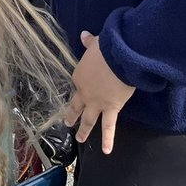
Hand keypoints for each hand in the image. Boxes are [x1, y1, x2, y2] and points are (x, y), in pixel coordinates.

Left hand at [65, 31, 134, 153]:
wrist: (118, 58)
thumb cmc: (106, 49)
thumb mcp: (95, 44)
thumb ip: (89, 43)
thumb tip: (84, 35)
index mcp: (79, 76)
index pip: (79, 83)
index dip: (82, 85)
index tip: (84, 88)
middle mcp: (85, 92)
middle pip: (77, 105)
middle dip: (72, 115)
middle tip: (68, 123)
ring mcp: (97, 102)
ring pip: (88, 120)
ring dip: (84, 130)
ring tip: (80, 140)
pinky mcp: (111, 108)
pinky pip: (109, 127)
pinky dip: (108, 139)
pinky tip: (106, 151)